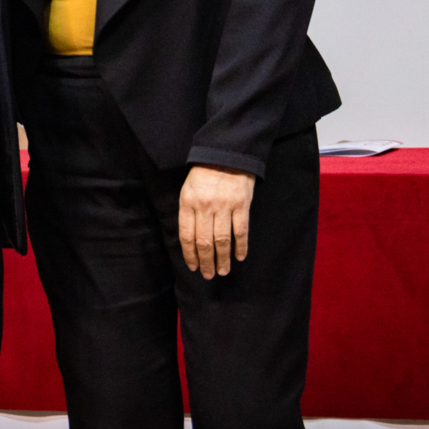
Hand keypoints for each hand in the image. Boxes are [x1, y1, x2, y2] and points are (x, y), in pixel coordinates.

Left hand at [178, 164, 254, 278]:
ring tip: (223, 271)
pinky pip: (241, 231)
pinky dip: (241, 247)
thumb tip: (191, 241)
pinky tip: (240, 257)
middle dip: (206, 262)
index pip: (187, 235)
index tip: (193, 267)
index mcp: (188, 202)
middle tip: (208, 275)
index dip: (190, 254)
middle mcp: (205, 206)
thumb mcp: (188, 190)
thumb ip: (189, 213)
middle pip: (204, 242)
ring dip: (222, 259)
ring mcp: (224, 206)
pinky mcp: (241, 205)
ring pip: (222, 240)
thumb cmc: (204, 174)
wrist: (226, 154)